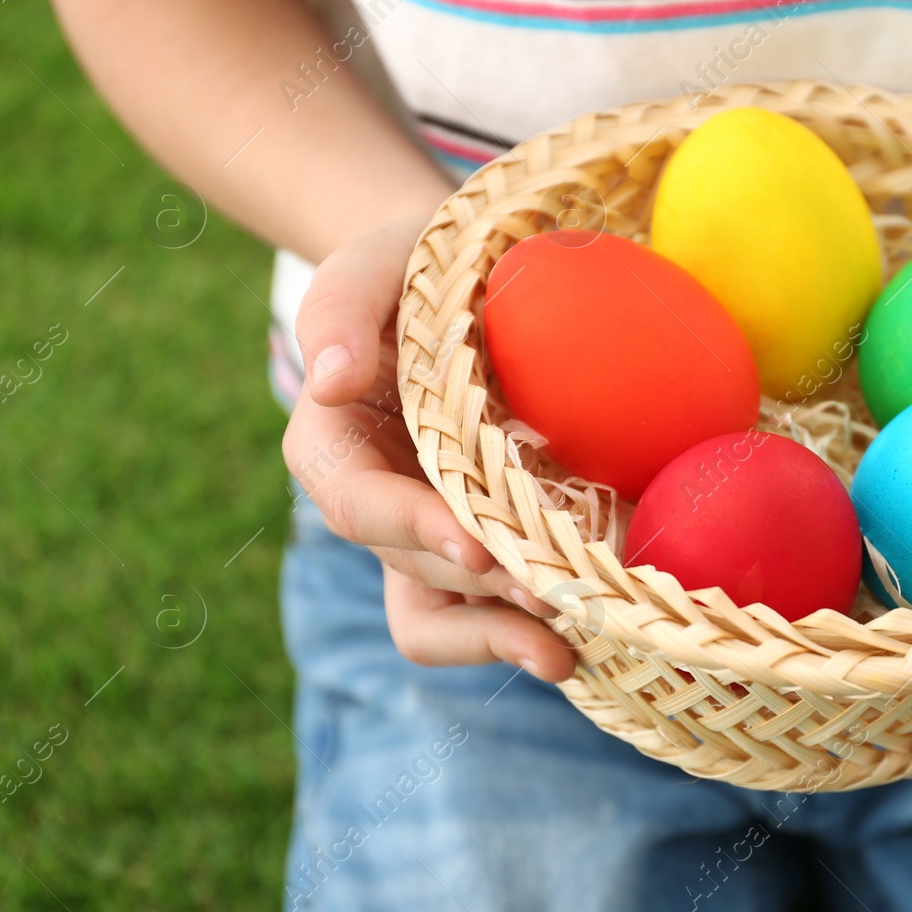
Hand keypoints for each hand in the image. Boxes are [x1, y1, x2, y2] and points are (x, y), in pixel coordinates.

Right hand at [281, 215, 576, 681]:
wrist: (467, 280)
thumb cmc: (411, 266)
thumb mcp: (371, 263)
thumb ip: (340, 310)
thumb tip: (329, 382)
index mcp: (332, 444)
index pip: (358, 504)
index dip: (412, 530)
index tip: (475, 544)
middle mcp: (376, 502)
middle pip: (412, 568)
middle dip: (479, 588)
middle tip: (555, 594)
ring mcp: (427, 533)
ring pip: (438, 615)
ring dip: (496, 635)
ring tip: (563, 648)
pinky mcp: (481, 543)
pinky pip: (485, 611)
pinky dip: (524, 629)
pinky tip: (581, 637)